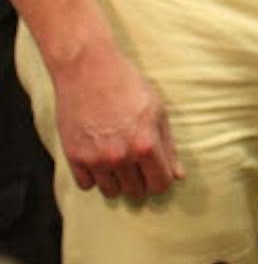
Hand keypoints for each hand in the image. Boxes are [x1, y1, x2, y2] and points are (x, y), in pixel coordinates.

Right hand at [49, 42, 180, 199]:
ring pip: (111, 192)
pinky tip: (99, 160)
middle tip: (138, 165)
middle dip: (141, 182)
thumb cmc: (129, 87)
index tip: (158, 173)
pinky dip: (95, 177)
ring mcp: (95, 159)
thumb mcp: (158, 112)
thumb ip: (168, 147)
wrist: (88, 71)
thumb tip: (178, 176)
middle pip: (136, 191)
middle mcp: (121, 157)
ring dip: (118, 182)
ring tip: (119, 162)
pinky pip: (87, 185)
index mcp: (146, 145)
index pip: (160, 184)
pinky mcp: (73, 157)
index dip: (162, 181)